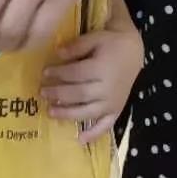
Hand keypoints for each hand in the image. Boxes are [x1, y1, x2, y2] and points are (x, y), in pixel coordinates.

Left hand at [41, 0, 143, 142]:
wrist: (134, 51)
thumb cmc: (111, 43)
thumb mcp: (94, 38)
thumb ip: (76, 46)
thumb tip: (57, 54)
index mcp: (101, 69)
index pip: (75, 74)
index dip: (58, 74)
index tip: (44, 73)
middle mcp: (107, 88)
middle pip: (79, 94)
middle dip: (58, 94)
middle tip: (42, 93)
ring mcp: (112, 102)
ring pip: (88, 112)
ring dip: (68, 114)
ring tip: (51, 112)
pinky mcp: (117, 110)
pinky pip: (106, 125)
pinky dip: (94, 134)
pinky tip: (79, 139)